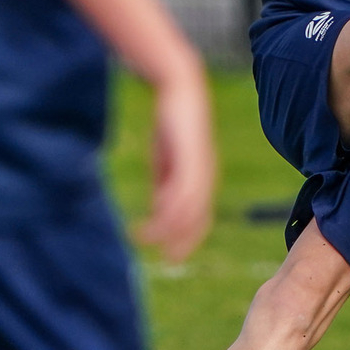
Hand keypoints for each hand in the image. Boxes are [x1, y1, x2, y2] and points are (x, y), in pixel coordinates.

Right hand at [138, 58, 215, 263]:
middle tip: (166, 259)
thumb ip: (165, 183)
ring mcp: (198, 169)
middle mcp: (204, 179)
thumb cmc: (172, 124)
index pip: (199, 219)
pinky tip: (153, 212)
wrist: (181, 90)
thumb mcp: (166, 159)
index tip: (171, 256)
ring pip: (187, 209)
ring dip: (166, 226)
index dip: (187, 240)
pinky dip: (166, 205)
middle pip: (197, 220)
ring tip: (145, 237)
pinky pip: (179, 188)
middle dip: (181, 242)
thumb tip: (160, 207)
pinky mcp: (189, 156)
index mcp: (202, 181)